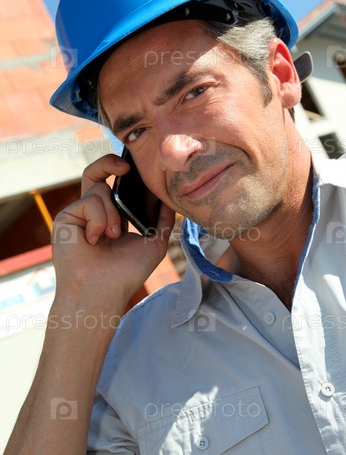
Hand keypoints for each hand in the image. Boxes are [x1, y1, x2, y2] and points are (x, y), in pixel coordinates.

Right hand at [52, 153, 174, 307]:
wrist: (102, 292)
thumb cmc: (126, 273)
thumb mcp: (154, 243)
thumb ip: (163, 220)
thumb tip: (171, 199)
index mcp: (111, 217)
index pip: (115, 186)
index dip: (124, 173)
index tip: (137, 168)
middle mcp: (93, 213)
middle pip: (97, 174)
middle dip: (109, 162)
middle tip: (126, 167)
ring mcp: (78, 214)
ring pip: (98, 189)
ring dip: (112, 212)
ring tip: (113, 236)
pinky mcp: (65, 217)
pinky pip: (88, 201)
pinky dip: (99, 219)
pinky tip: (94, 239)